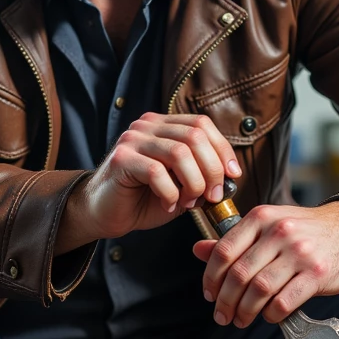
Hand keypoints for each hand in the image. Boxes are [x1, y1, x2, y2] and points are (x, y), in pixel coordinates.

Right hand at [57, 113, 241, 251]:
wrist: (105, 214)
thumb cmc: (144, 199)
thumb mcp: (181, 184)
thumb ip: (201, 174)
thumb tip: (230, 177)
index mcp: (163, 125)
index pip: (202, 124)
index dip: (223, 149)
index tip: (232, 176)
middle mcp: (148, 125)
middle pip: (195, 136)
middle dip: (212, 170)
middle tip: (212, 197)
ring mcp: (133, 140)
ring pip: (179, 153)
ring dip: (193, 183)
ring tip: (188, 202)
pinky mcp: (121, 159)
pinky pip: (157, 172)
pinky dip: (170, 193)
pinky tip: (168, 205)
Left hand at [194, 201, 338, 327]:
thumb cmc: (306, 231)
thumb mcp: (268, 226)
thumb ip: (234, 240)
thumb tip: (198, 251)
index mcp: (262, 217)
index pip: (224, 250)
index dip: (211, 278)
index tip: (209, 294)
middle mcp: (279, 231)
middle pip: (239, 274)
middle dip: (225, 301)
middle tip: (222, 316)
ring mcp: (300, 252)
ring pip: (259, 290)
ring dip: (245, 311)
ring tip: (241, 319)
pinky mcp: (318, 273)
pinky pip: (284, 301)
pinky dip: (271, 314)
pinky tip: (268, 316)